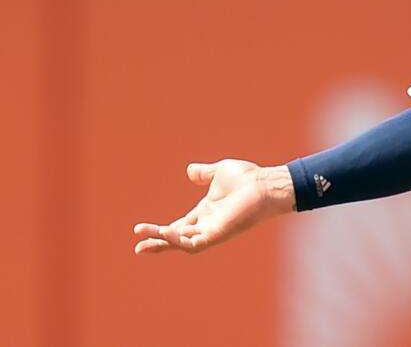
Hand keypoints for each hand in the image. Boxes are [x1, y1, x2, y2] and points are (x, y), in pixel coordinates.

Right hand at [133, 160, 295, 254]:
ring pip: (183, 244)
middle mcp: (207, 224)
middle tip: (138, 246)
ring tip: (144, 242)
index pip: (179, 226)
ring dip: (164, 243)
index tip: (139, 231)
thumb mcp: (219, 172)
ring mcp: (213, 231)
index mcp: (205, 212)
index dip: (161, 230)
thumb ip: (204, 173)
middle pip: (177, 238)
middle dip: (157, 241)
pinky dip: (180, 242)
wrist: (265, 184)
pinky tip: (166, 235)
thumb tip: (190, 170)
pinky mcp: (219, 233)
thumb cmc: (247, 178)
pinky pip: (196, 243)